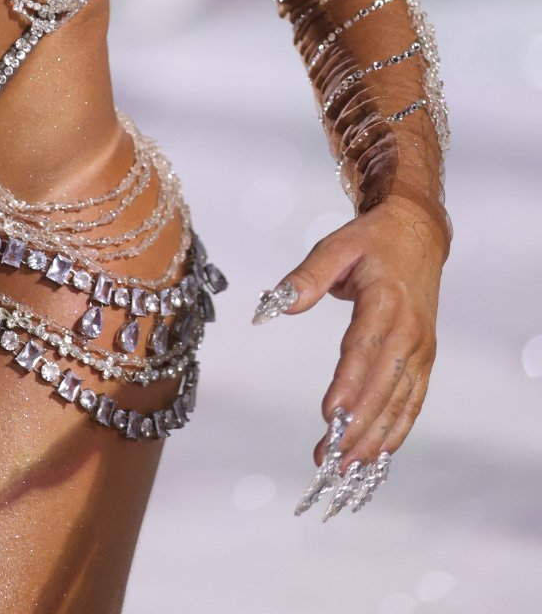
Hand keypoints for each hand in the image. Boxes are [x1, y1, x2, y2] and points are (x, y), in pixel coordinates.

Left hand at [252, 197, 447, 466]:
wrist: (418, 235)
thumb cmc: (372, 242)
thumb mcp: (336, 246)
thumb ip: (307, 277)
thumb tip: (278, 305)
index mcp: (386, 302)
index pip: (364, 348)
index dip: (348, 383)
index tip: (329, 413)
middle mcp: (409, 331)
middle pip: (383, 386)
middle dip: (357, 425)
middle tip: (330, 456)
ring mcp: (421, 349)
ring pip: (399, 402)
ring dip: (375, 438)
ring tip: (347, 467)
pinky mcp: (425, 359)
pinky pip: (412, 402)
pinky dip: (396, 431)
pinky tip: (377, 455)